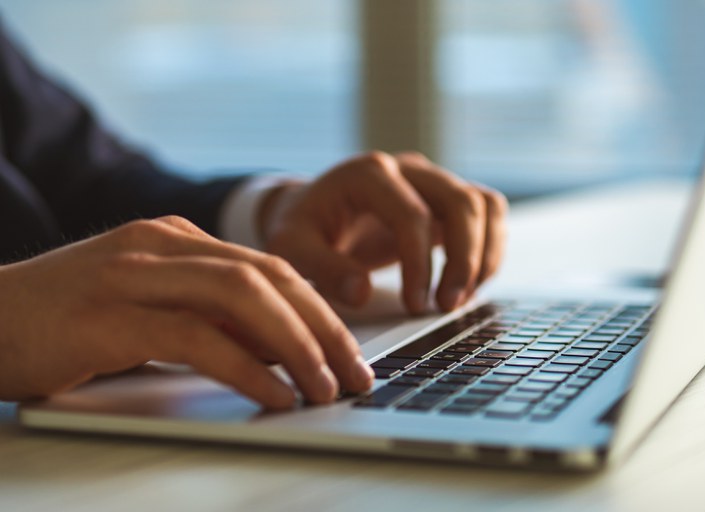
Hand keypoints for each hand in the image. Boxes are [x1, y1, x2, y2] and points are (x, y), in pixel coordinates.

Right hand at [0, 216, 372, 406]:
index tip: (350, 352)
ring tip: (327, 387)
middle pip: (268, 277)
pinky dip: (245, 367)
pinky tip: (274, 394)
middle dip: (323, 327)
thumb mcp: (148, 311)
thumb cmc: (65, 323)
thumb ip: (206, 319)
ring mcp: (134, 274)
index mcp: (176, 239)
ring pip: (242, 297)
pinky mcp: (109, 314)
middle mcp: (162, 245)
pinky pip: (196, 336)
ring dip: (296, 345)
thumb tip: (277, 351)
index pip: (269, 267)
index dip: (319, 310)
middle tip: (356, 373)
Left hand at [260, 152, 507, 313]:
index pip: (412, 215)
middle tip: (446, 306)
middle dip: (463, 260)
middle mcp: (407, 169)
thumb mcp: (292, 248)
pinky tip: (467, 285)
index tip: (413, 304)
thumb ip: (323, 269)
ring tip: (459, 299)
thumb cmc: (301, 228)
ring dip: (483, 255)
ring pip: (483, 205)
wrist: (310, 212)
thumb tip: (361, 293)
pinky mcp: (445, 199)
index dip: (420, 264)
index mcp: (369, 173)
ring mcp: (431, 181)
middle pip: (461, 202)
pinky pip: (487, 215)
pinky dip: (489, 250)